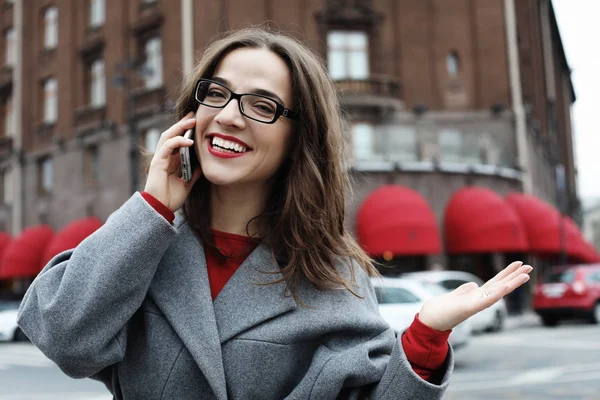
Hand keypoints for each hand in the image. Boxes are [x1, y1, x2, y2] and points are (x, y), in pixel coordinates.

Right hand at [144, 112, 202, 211]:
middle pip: (171, 134)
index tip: (196, 121)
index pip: (177, 140)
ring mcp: (160, 159)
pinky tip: (189, 141)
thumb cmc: (171, 198)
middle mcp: (164, 157)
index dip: (185, 130)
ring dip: (180, 128)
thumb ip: (193, 174)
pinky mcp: (157, 163)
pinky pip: (167, 147)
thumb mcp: (187, 184)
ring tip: (192, 122)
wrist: (161, 209)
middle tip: (194, 115)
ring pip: (168, 136)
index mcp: (170, 161)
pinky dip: (178, 141)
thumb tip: (202, 165)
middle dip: (182, 124)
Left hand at [418, 261, 532, 331]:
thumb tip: (473, 284)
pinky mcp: (467, 309)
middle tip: (530, 266)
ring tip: (525, 275)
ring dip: (511, 284)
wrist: (430, 321)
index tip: (519, 264)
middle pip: (499, 285)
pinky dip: (494, 294)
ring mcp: (475, 305)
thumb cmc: (441, 310)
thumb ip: (465, 290)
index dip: (507, 274)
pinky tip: (504, 287)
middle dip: (514, 277)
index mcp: (476, 295)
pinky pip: (483, 301)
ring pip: (496, 293)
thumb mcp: (455, 295)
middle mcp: (478, 300)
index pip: (495, 282)